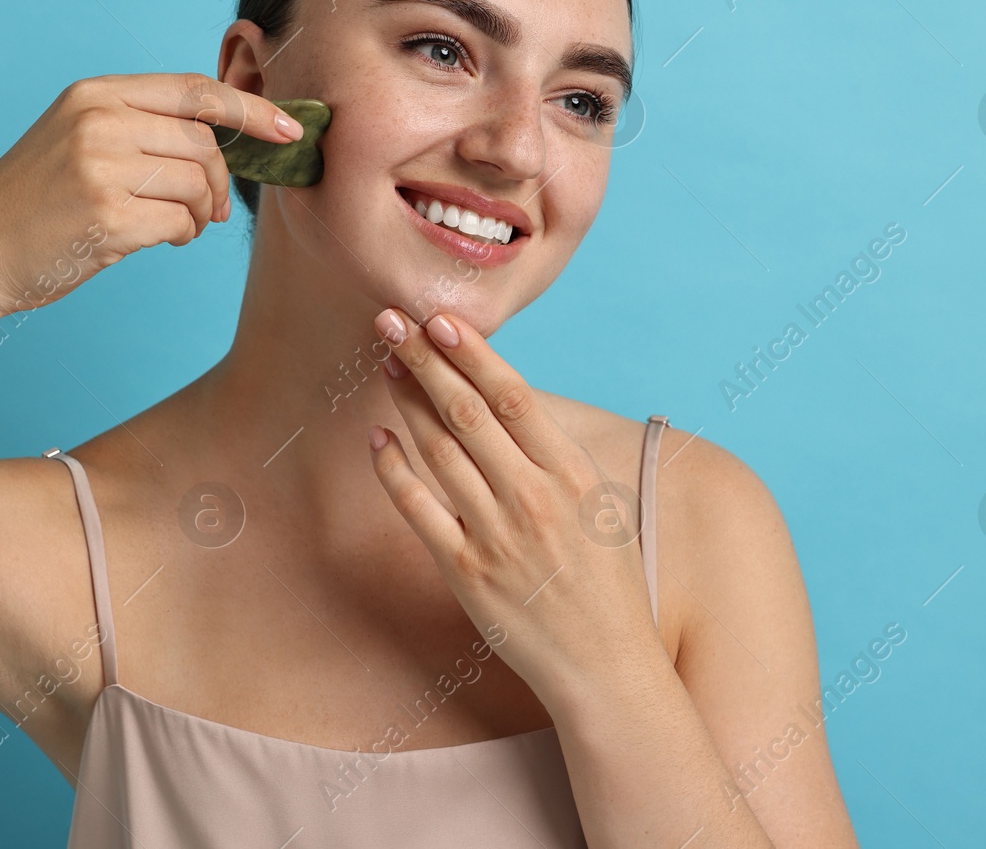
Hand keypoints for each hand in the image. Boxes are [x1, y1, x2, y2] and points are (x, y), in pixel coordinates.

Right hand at [0, 72, 302, 315]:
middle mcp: (99, 120)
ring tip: (178, 227)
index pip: (195, 89)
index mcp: (95, 93)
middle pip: (205, 142)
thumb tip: (226, 140)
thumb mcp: (79, 138)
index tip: (288, 130)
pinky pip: (181, 221)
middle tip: (211, 210)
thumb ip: (141, 126)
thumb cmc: (34, 203)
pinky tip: (161, 240)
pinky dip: (183, 236)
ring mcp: (100, 166)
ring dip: (202, 214)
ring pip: (199, 183)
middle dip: (221, 182)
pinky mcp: (106, 215)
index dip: (251, 108)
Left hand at [366, 307, 667, 712]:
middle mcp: (532, 498)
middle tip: (391, 321)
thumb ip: (557, 458)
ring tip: (384, 364)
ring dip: (406, 400)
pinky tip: (378, 437)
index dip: (472, 354)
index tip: (441, 319)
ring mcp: (496, 535)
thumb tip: (511, 405)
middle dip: (424, 360)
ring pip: (437, 450)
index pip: (513, 397)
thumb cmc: (608, 583)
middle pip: (466, 412)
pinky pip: (417, 509)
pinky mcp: (465, 571)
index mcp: (572, 475)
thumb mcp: (601, 506)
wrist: (606, 666)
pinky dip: (393, 469)